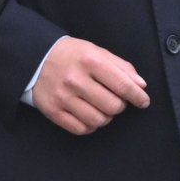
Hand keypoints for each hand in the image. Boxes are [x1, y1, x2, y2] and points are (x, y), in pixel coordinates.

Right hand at [32, 37, 149, 135]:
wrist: (36, 58)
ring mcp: (63, 97)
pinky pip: (81, 129)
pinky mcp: (53, 111)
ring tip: (101, 107)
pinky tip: (89, 114)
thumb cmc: (72, 55)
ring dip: (106, 117)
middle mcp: (76, 80)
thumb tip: (141, 85)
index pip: (123, 85)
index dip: (138, 97)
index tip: (143, 101)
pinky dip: (90, 125)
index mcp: (90, 61)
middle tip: (115, 100)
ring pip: (98, 120)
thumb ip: (121, 67)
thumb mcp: (97, 52)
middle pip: (113, 106)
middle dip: (120, 106)